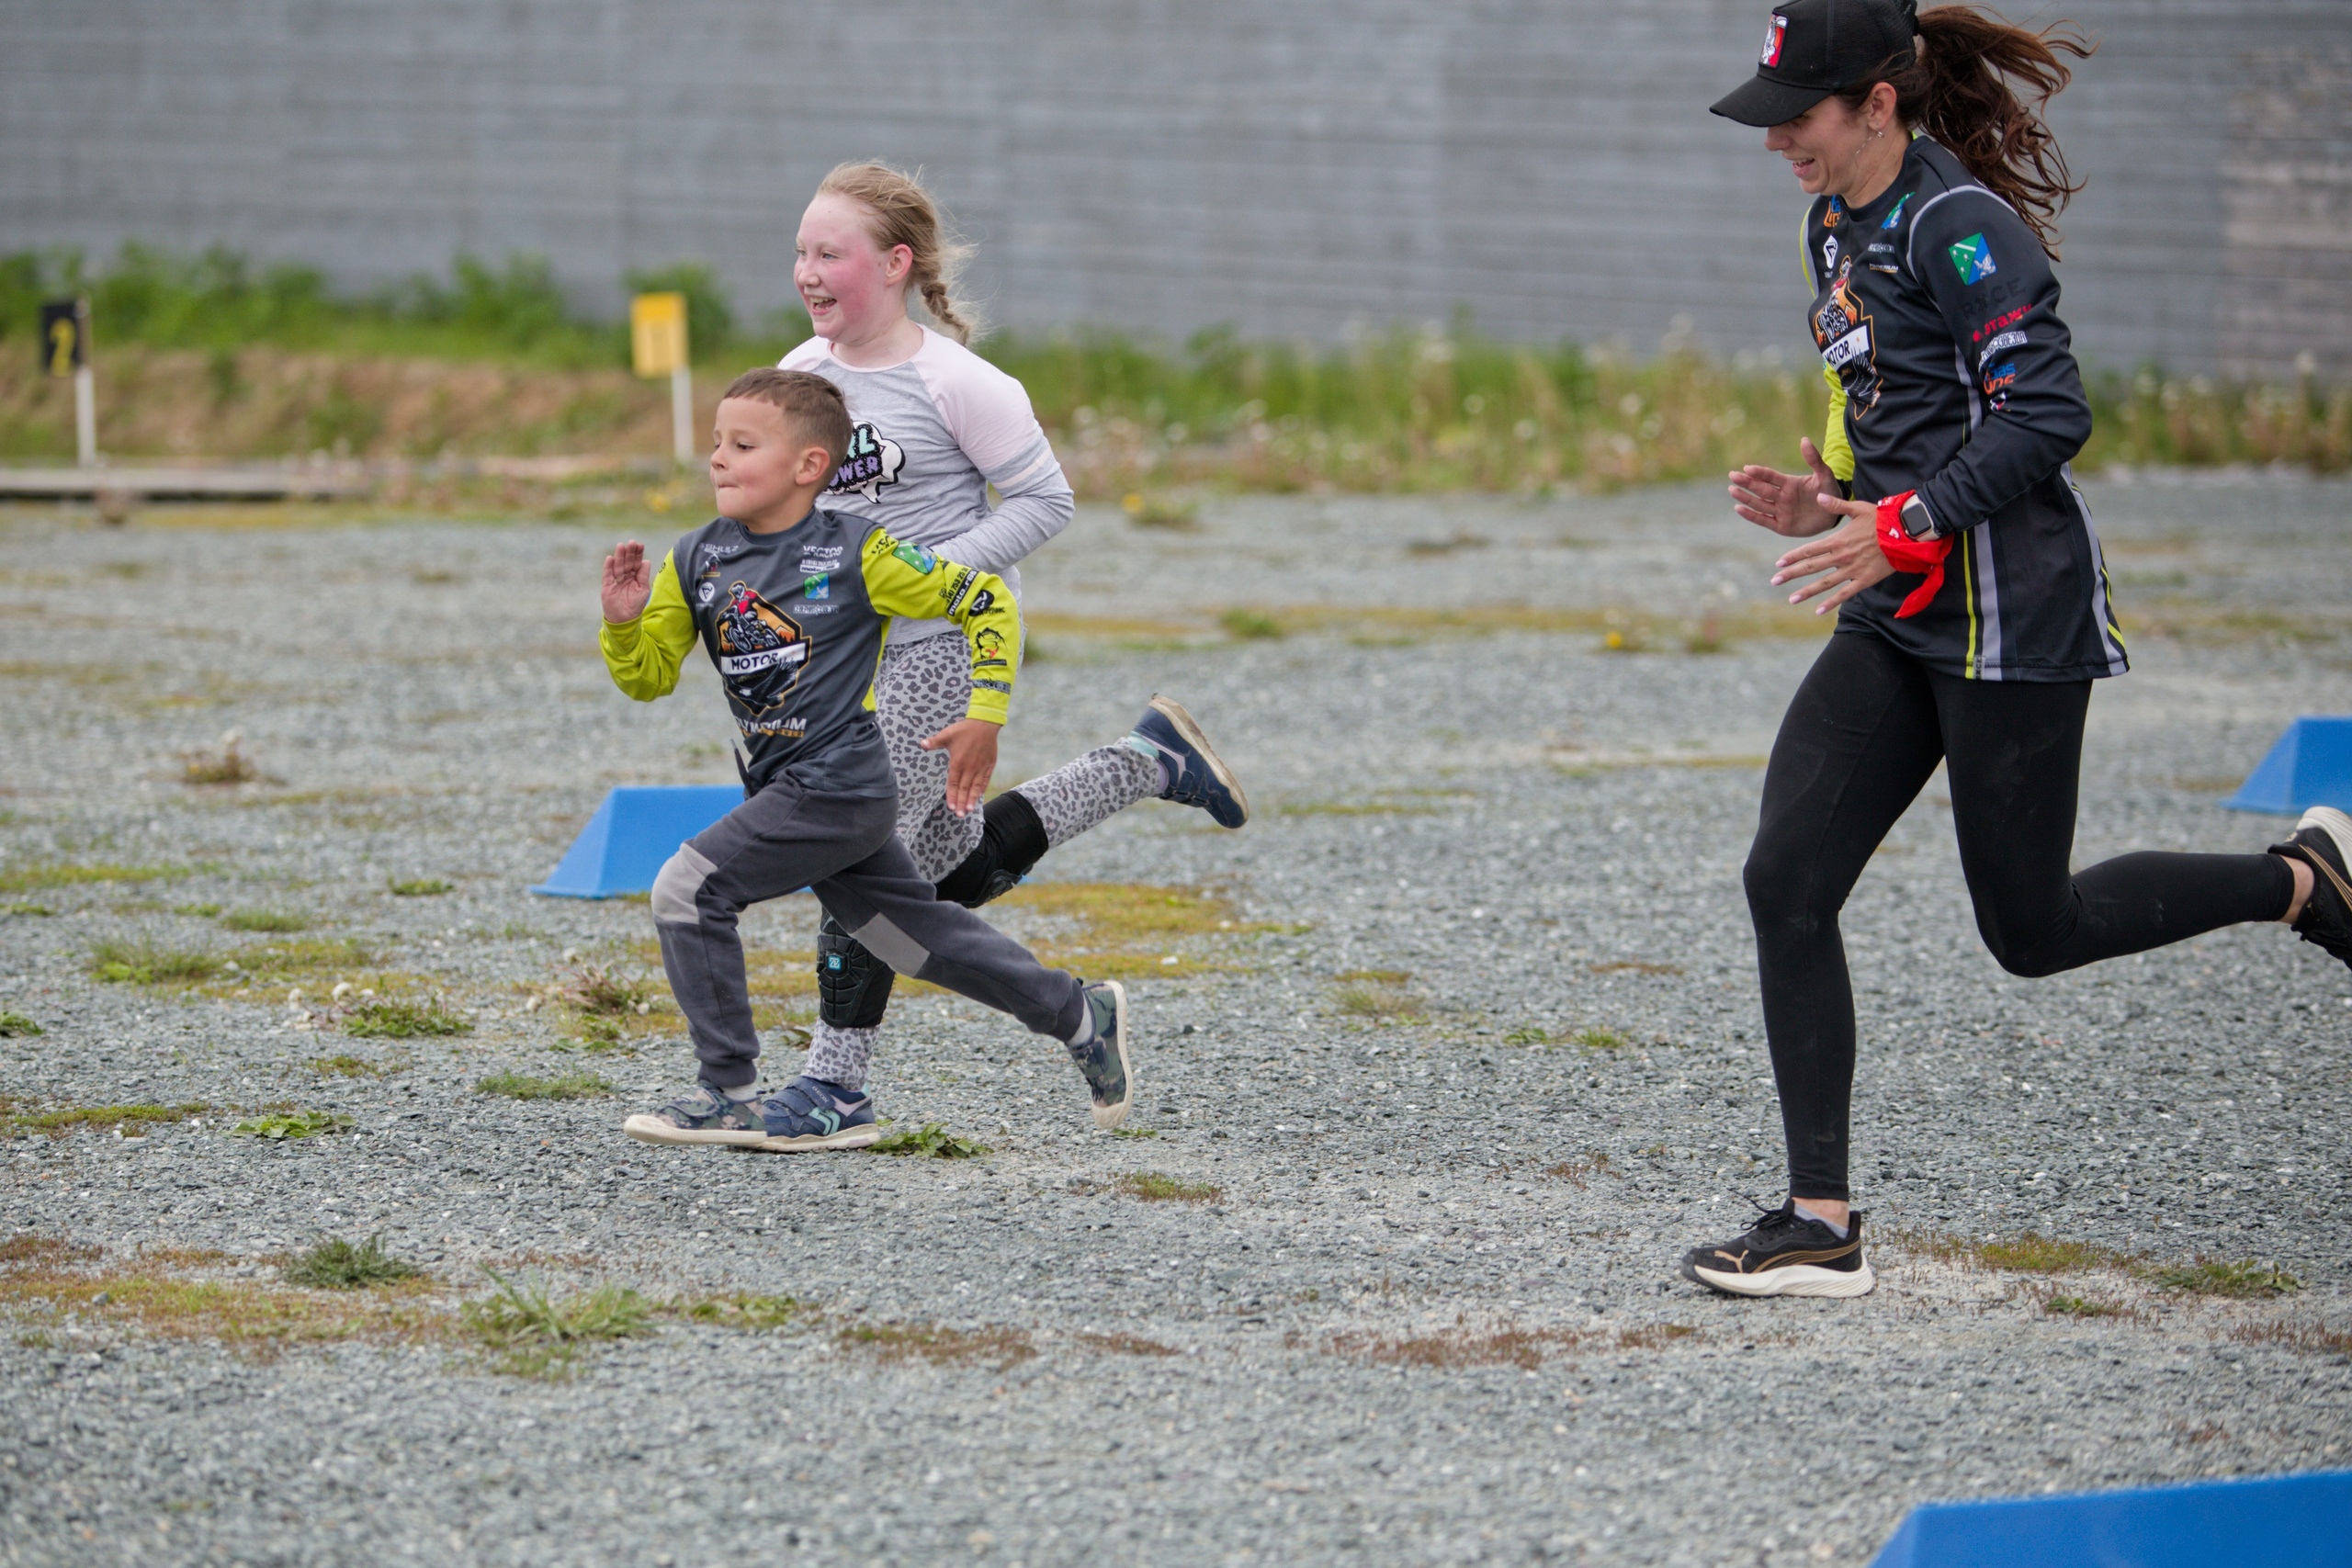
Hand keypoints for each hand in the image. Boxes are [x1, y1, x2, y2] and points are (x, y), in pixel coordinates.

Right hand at [602, 540, 652, 623]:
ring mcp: (615, 580)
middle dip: (629, 552)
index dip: (638, 554)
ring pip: (617, 566)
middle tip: (632, 542)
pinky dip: (608, 567)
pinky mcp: (607, 585)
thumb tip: (646, 561)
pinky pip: (607, 574)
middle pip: (627, 562)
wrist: (624, 619)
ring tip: (621, 546)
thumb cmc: (635, 605)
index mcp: (634, 576)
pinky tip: (610, 558)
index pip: (636, 562)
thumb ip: (643, 576)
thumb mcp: (643, 589)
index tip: (640, 545)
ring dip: (619, 556)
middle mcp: (624, 576)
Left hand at [921, 718, 1000, 815]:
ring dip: (971, 799)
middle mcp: (969, 767)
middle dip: (961, 802)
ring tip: (968, 810)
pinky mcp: (989, 765)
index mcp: (958, 762)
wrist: (984, 723)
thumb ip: (934, 742)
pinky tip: (979, 797)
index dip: (951, 795)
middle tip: (959, 815)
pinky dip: (981, 789)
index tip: (950, 806)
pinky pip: (985, 780)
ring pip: (975, 787)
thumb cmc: (964, 729)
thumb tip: (921, 744)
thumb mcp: (947, 735)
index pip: (953, 783)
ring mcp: (980, 767)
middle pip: (964, 788)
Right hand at [1729, 438, 1843, 537]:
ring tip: (1732, 490)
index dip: (1760, 473)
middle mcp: (1781, 496)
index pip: (1771, 477)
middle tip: (1733, 475)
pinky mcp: (1781, 526)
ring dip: (1745, 497)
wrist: (1833, 514)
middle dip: (1747, 482)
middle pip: (1761, 489)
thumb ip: (1813, 459)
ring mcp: (1780, 511)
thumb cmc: (1829, 492)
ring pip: (1759, 503)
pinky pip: (1763, 519)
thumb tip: (1804, 439)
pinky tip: (1739, 508)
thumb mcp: (1824, 474)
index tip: (1748, 468)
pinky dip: (1751, 515)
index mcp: (1789, 484)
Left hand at [1770, 492, 1893, 614]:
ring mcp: (1852, 570)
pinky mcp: (1864, 580)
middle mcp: (1841, 557)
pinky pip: (1845, 594)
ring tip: (1791, 599)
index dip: (1792, 556)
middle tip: (1774, 581)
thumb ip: (1836, 505)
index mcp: (1838, 540)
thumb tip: (1818, 496)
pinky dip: (1831, 603)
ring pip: (1824, 584)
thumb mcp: (1859, 508)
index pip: (1809, 550)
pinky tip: (1818, 610)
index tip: (1778, 563)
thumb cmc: (1882, 519)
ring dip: (1806, 592)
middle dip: (1791, 574)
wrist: (1906, 534)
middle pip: (1811, 567)